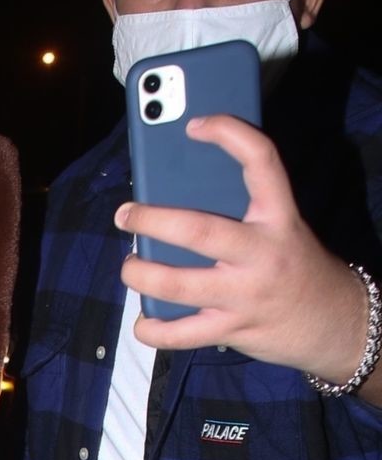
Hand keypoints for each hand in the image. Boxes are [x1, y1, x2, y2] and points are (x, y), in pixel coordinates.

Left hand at [116, 114, 372, 388]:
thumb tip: (178, 195)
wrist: (335, 322)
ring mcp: (245, 294)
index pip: (262, 162)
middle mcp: (262, 253)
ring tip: (130, 267)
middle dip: (151, 220)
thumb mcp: (282, 228)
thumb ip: (244, 212)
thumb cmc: (295, 266)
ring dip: (140, 275)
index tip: (195, 125)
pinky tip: (144, 320)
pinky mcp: (232, 329)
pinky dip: (153, 330)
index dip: (230, 134)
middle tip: (125, 214)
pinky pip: (181, 334)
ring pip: (178, 285)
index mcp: (279, 217)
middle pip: (199, 231)